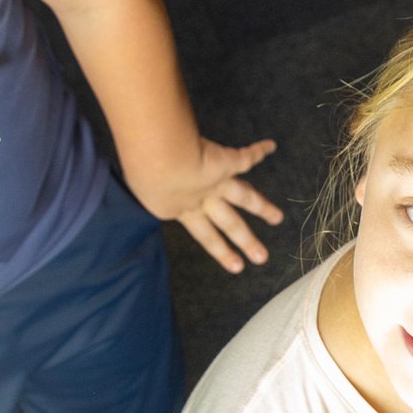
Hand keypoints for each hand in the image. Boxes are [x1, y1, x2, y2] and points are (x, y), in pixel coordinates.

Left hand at [139, 137, 283, 273]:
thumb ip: (146, 181)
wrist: (158, 163)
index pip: (206, 230)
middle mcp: (204, 199)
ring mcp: (216, 183)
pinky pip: (244, 157)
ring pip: (244, 197)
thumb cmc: (145, 172)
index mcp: (185, 207)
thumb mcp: (143, 183)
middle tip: (262, 258)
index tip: (236, 265)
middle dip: (246, 240)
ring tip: (278, 218)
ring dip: (262, 206)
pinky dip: (257, 151)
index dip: (220, 248)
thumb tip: (135, 174)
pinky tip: (270, 147)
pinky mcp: (224, 163)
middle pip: (231, 223)